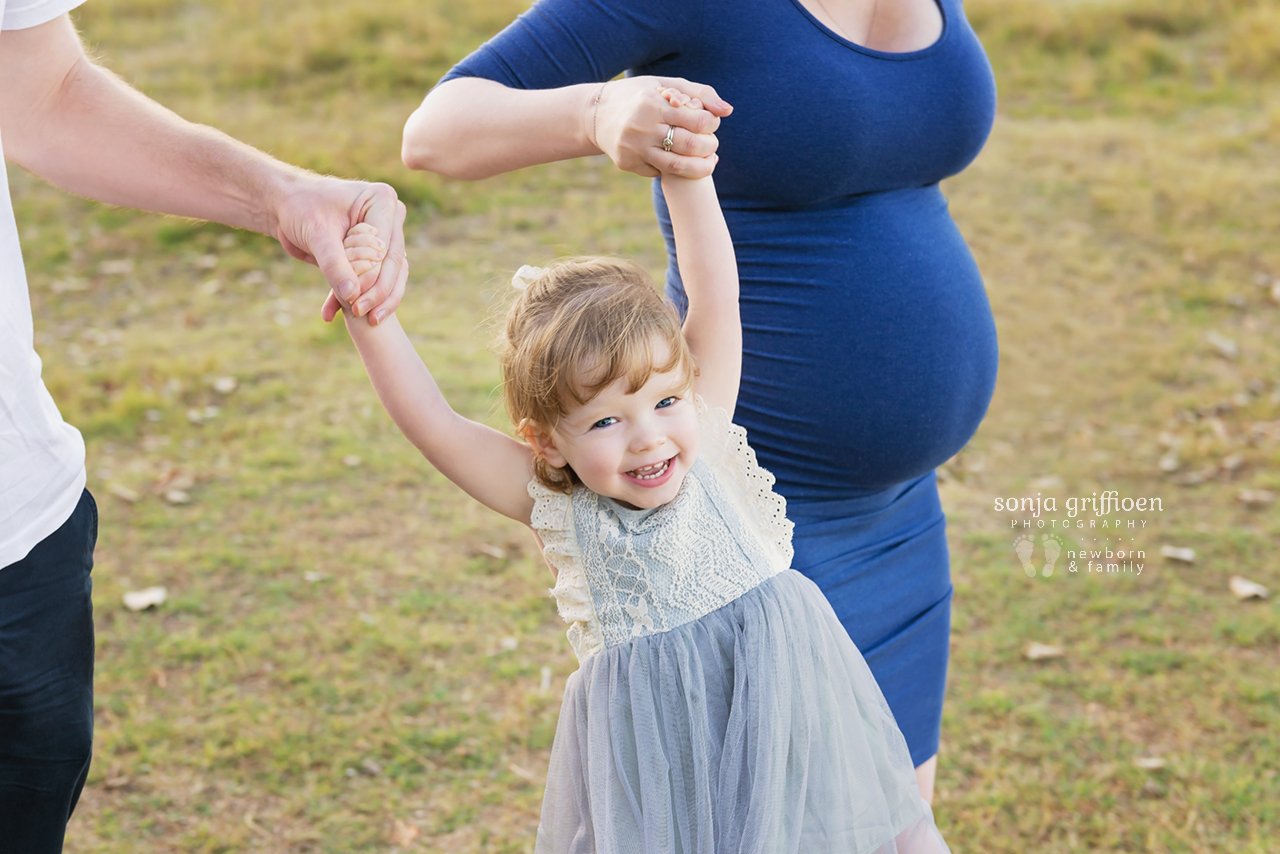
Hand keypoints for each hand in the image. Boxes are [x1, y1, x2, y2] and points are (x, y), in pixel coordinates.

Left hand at [269, 175, 407, 324]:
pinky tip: (336, 312)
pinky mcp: (374, 252)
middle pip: (394, 264)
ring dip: (375, 299)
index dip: (376, 279)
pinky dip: (358, 296)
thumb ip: (335, 264)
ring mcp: (385, 235)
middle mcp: (391, 218)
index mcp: (383, 202)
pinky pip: (374, 278)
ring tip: (359, 318)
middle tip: (362, 314)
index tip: (357, 303)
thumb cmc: (300, 207)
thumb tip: (352, 295)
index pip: (387, 248)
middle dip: (379, 293)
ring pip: (391, 275)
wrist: (285, 206)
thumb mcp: (317, 234)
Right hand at [592, 76, 730, 178]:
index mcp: (652, 103)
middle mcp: (641, 127)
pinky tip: (685, 163)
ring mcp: (633, 148)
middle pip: (690, 145)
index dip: (712, 124)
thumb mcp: (665, 84)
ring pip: (677, 166)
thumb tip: (728, 111)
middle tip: (713, 144)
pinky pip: (660, 171)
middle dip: (710, 146)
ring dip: (701, 166)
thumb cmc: (639, 95)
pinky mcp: (628, 163)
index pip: (697, 120)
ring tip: (709, 161)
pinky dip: (677, 169)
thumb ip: (699, 93)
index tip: (711, 123)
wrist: (597, 115)